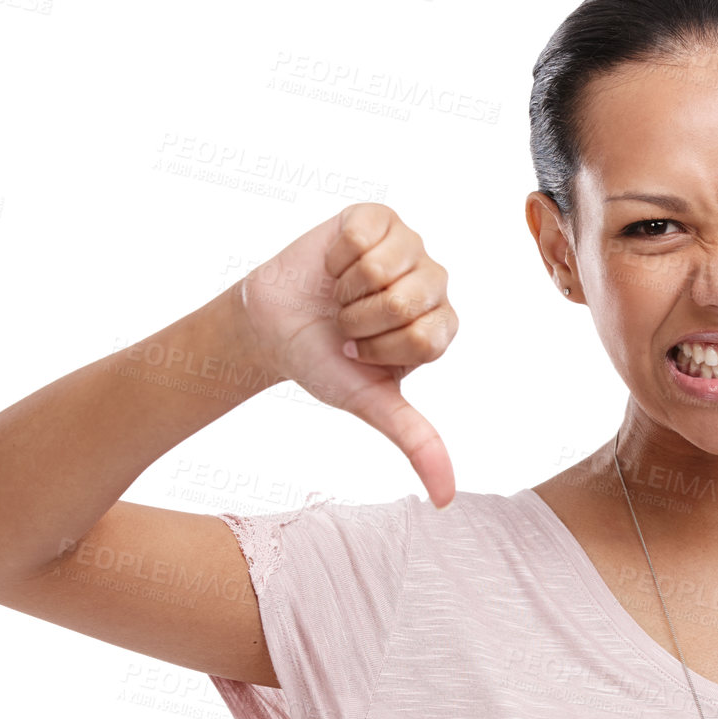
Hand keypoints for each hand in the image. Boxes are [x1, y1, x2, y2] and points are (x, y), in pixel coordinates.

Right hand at [231, 203, 457, 507]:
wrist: (272, 326)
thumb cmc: (325, 362)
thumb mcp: (369, 403)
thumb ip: (415, 441)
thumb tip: (446, 499)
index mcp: (440, 328)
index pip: (426, 337)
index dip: (379, 348)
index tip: (360, 352)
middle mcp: (434, 285)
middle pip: (409, 300)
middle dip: (361, 320)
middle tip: (347, 323)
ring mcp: (410, 247)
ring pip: (386, 266)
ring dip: (347, 288)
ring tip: (340, 295)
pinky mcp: (379, 219)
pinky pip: (366, 235)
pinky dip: (338, 256)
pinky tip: (334, 267)